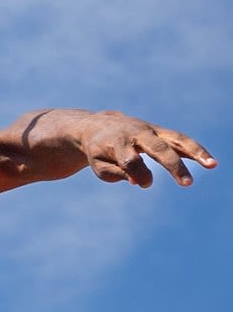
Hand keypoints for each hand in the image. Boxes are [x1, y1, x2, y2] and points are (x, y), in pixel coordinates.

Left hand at [76, 111, 216, 187]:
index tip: (141, 184)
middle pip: (158, 148)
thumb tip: (139, 182)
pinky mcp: (160, 132)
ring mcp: (150, 130)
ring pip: (176, 139)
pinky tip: (210, 162)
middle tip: (187, 183)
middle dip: (173, 165)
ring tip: (212, 165)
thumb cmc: (99, 151)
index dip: (137, 174)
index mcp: (116, 142)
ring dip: (195, 151)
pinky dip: (195, 149)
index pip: (130, 160)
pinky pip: (180, 140)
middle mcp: (136, 134)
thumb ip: (116, 174)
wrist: (99, 126)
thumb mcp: (99, 165)